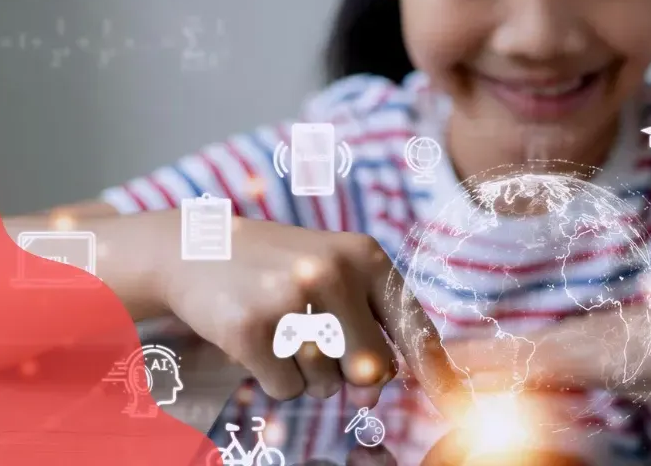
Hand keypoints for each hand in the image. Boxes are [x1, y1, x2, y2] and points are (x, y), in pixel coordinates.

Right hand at [152, 213, 461, 412]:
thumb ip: (370, 326)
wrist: (195, 248)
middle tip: (316, 338)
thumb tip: (377, 393)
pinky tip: (258, 339)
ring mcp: (291, 301)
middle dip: (349, 371)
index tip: (455, 402)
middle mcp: (334, 274)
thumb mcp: (335, 272)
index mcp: (365, 257)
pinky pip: (288, 389)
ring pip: (328, 384)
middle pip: (372, 369)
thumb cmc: (279, 267)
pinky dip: (275, 378)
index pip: (413, 326)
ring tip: (281, 328)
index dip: (436, 371)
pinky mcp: (251, 330)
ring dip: (307, 372)